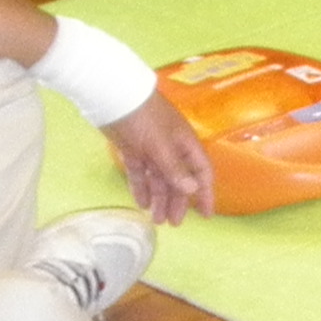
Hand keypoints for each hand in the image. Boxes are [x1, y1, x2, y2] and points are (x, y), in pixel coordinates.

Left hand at [101, 91, 212, 226]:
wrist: (114, 98)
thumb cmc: (144, 118)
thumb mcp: (161, 145)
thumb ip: (175, 169)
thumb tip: (192, 189)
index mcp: (185, 144)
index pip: (201, 172)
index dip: (205, 193)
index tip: (206, 214)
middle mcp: (171, 149)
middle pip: (179, 180)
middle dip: (177, 201)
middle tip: (173, 223)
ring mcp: (151, 150)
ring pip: (159, 179)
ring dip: (159, 199)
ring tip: (156, 219)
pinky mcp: (132, 150)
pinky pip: (140, 174)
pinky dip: (141, 188)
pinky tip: (141, 203)